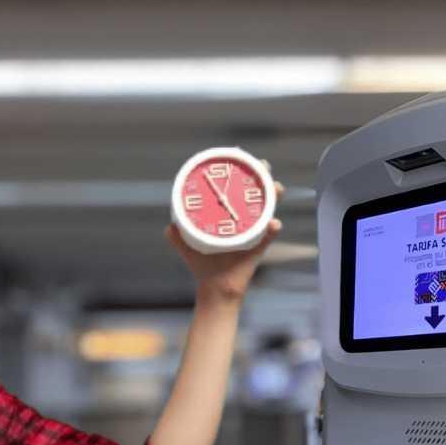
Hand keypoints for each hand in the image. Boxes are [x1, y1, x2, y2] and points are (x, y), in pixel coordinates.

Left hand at [166, 173, 283, 302]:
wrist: (214, 290)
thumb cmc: (203, 267)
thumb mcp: (187, 247)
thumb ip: (176, 235)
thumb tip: (169, 226)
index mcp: (229, 218)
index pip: (236, 191)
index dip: (239, 172)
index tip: (240, 154)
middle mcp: (243, 222)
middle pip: (256, 194)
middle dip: (262, 177)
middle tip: (263, 165)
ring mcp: (252, 234)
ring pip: (267, 210)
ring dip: (273, 198)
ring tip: (276, 188)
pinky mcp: (258, 249)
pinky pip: (267, 236)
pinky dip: (271, 229)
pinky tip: (274, 223)